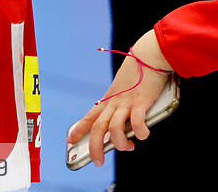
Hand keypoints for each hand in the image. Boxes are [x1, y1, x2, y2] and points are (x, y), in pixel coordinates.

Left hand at [67, 31, 173, 167]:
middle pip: (97, 127)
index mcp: (108, 100)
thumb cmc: (139, 73)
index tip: (69, 141)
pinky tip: (144, 135)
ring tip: (127, 148)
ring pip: (113, 128)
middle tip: (97, 162)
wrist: (148, 55)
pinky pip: (136, 122)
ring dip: (118, 143)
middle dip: (94, 147)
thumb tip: (128, 127)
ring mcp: (126, 102)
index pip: (89, 116)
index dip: (78, 129)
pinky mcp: (140, 102)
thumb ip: (124, 106)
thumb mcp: (125, 90)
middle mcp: (113, 102)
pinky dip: (140, 132)